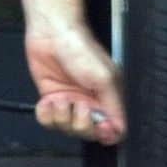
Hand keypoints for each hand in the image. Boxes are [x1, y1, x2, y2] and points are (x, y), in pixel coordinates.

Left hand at [25, 21, 125, 145]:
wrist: (51, 32)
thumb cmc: (81, 48)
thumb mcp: (104, 77)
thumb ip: (114, 105)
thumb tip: (120, 130)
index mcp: (107, 99)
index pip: (112, 130)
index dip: (105, 134)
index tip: (99, 126)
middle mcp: (89, 103)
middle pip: (88, 134)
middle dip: (81, 124)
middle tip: (77, 104)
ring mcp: (69, 102)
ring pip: (66, 130)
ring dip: (61, 117)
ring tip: (60, 99)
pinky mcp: (50, 99)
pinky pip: (47, 122)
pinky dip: (46, 116)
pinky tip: (47, 102)